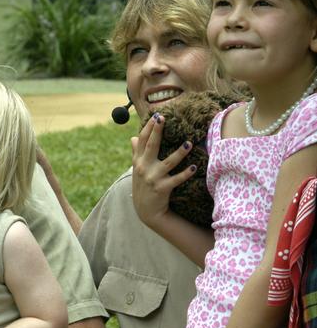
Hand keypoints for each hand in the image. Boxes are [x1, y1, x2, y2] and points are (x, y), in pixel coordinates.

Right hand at [131, 113, 195, 228]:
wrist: (145, 210)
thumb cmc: (143, 186)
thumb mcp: (136, 169)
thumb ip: (136, 153)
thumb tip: (132, 138)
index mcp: (138, 161)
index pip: (142, 141)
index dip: (148, 128)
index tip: (156, 116)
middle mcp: (143, 168)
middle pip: (151, 146)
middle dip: (157, 131)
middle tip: (163, 118)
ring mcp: (152, 178)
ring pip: (168, 162)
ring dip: (179, 153)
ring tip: (188, 144)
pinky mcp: (162, 189)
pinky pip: (176, 180)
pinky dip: (185, 174)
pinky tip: (194, 167)